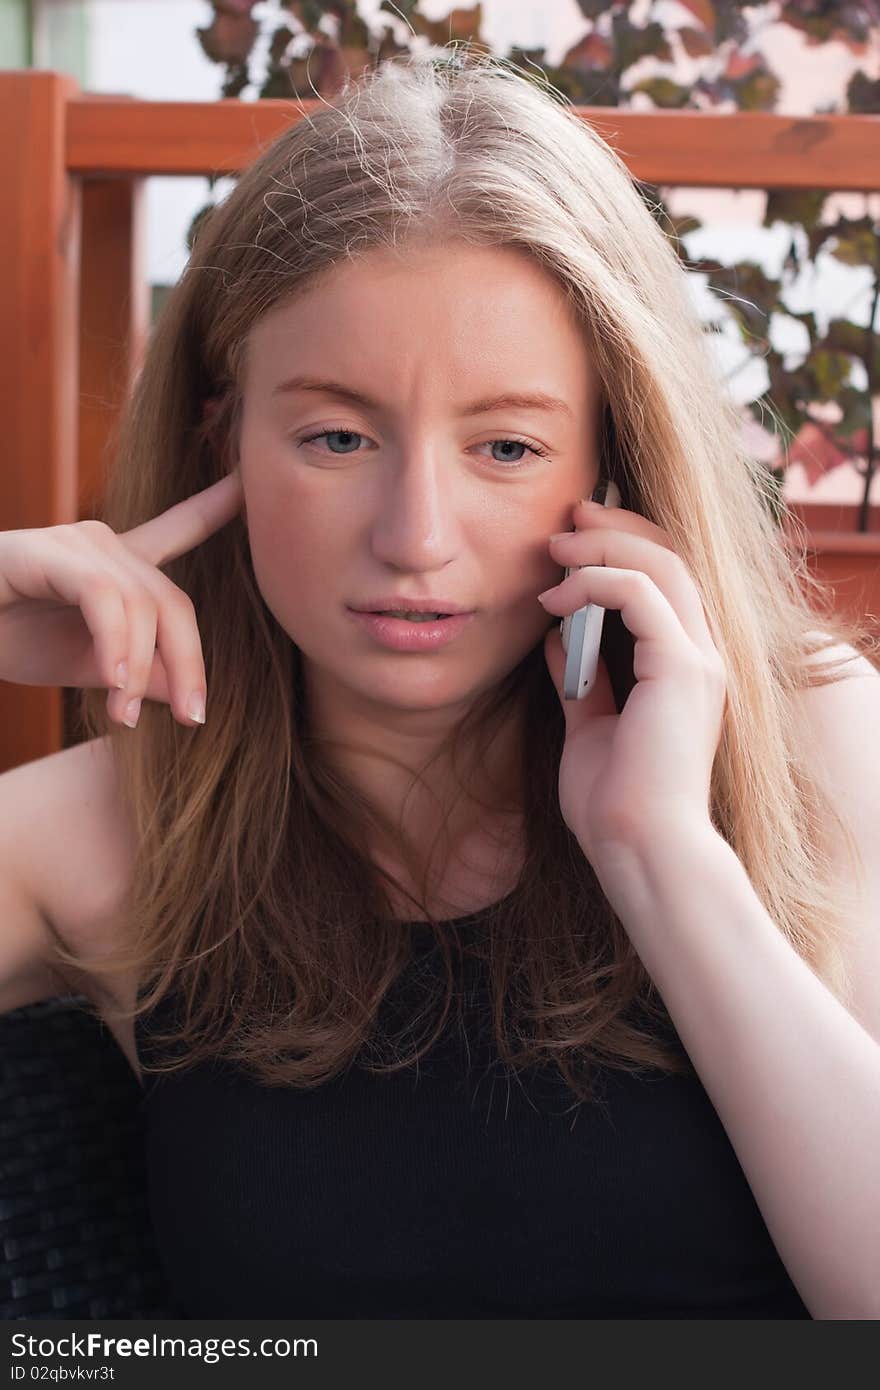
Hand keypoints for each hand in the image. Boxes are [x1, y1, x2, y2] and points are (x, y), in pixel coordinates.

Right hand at [0, 471, 244, 727]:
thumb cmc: (8, 642)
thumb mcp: (89, 669)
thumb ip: (141, 676)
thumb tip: (187, 695)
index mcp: (115, 565)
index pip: (178, 532)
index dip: (216, 507)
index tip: (249, 483)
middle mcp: (102, 543)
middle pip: (174, 602)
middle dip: (191, 664)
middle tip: (192, 719)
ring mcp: (75, 541)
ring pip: (143, 606)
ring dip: (140, 669)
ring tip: (124, 716)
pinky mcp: (45, 551)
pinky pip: (104, 598)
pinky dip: (115, 646)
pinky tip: (112, 685)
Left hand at [537, 497, 727, 863]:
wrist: (638, 849)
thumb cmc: (614, 804)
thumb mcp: (588, 726)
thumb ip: (581, 680)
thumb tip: (557, 640)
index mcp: (685, 668)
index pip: (666, 582)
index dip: (623, 548)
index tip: (569, 540)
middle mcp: (703, 656)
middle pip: (671, 559)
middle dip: (616, 528)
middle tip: (566, 518)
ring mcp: (699, 660)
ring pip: (662, 566)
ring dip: (603, 547)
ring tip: (555, 547)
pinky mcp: (684, 669)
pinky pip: (642, 596)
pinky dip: (597, 584)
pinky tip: (557, 598)